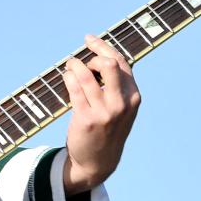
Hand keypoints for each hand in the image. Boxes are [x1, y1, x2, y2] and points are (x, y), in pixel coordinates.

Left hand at [61, 34, 140, 193]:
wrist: (98, 161)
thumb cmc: (108, 128)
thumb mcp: (121, 107)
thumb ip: (118, 85)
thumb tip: (99, 54)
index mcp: (133, 96)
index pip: (121, 62)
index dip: (103, 47)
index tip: (88, 39)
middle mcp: (122, 104)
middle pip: (109, 64)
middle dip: (92, 57)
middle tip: (82, 63)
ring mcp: (105, 112)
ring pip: (87, 75)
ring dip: (75, 66)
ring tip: (70, 67)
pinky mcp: (87, 119)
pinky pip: (75, 88)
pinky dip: (69, 77)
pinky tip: (67, 77)